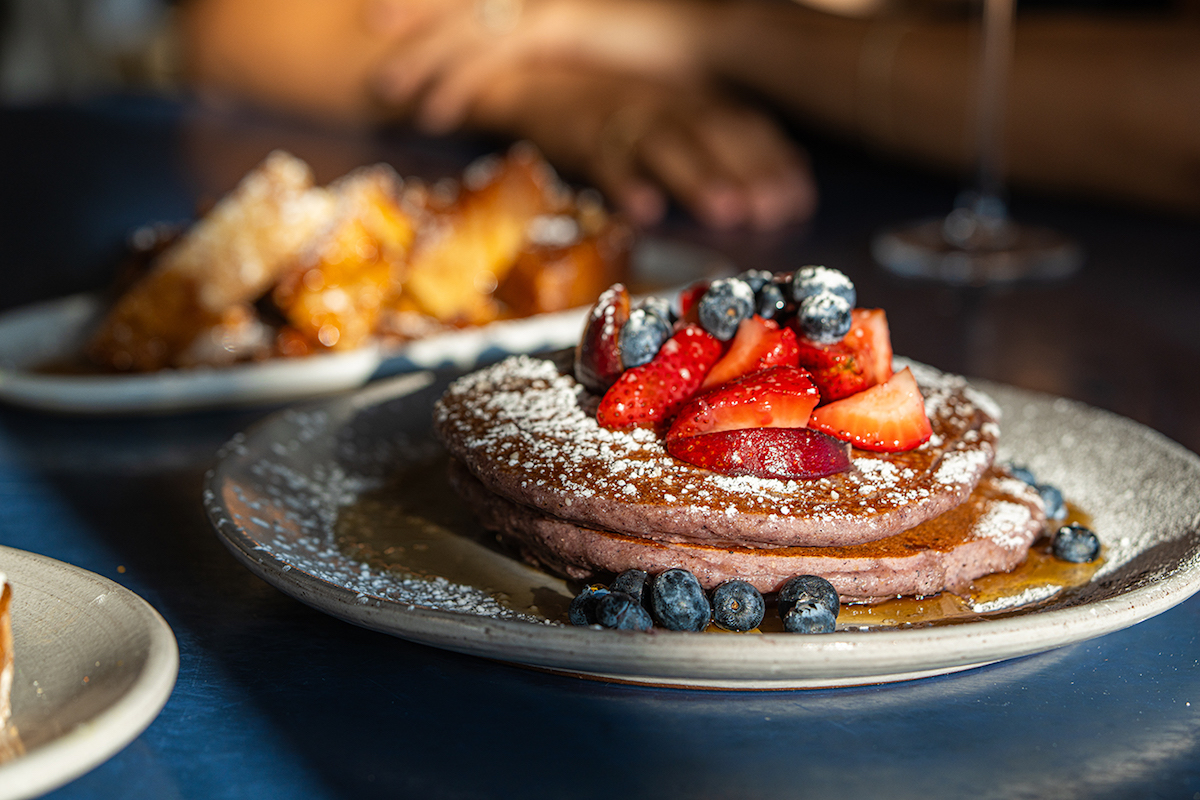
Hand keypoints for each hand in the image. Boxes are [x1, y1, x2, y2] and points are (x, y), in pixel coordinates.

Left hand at [366, 0, 706, 132]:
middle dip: (408, 9)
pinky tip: (431, 114)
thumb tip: (557, 30)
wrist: (716, 25)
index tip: (397, 8)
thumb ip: (572, 24)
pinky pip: (490, 58)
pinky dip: (455, 85)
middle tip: (370, 25)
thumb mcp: (609, 22)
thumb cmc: (672, 27)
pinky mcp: (557, 24)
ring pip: (461, 23)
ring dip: (417, 55)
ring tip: (384, 87)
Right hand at [470, 66, 816, 229]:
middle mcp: (665, 104)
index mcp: (691, 99)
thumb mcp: (673, 111)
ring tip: (726, 212)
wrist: (540, 80)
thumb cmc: (616, 106)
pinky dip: (626, 184)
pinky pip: (606, 161)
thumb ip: (720, 139)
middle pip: (713, 134)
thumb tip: (779, 176)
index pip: (743, 125)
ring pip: (667, 146)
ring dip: (699, 178)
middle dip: (746, 171)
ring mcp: (625, 119)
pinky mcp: (585, 138)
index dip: (773, 160)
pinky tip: (646, 211)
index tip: (798, 198)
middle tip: (772, 210)